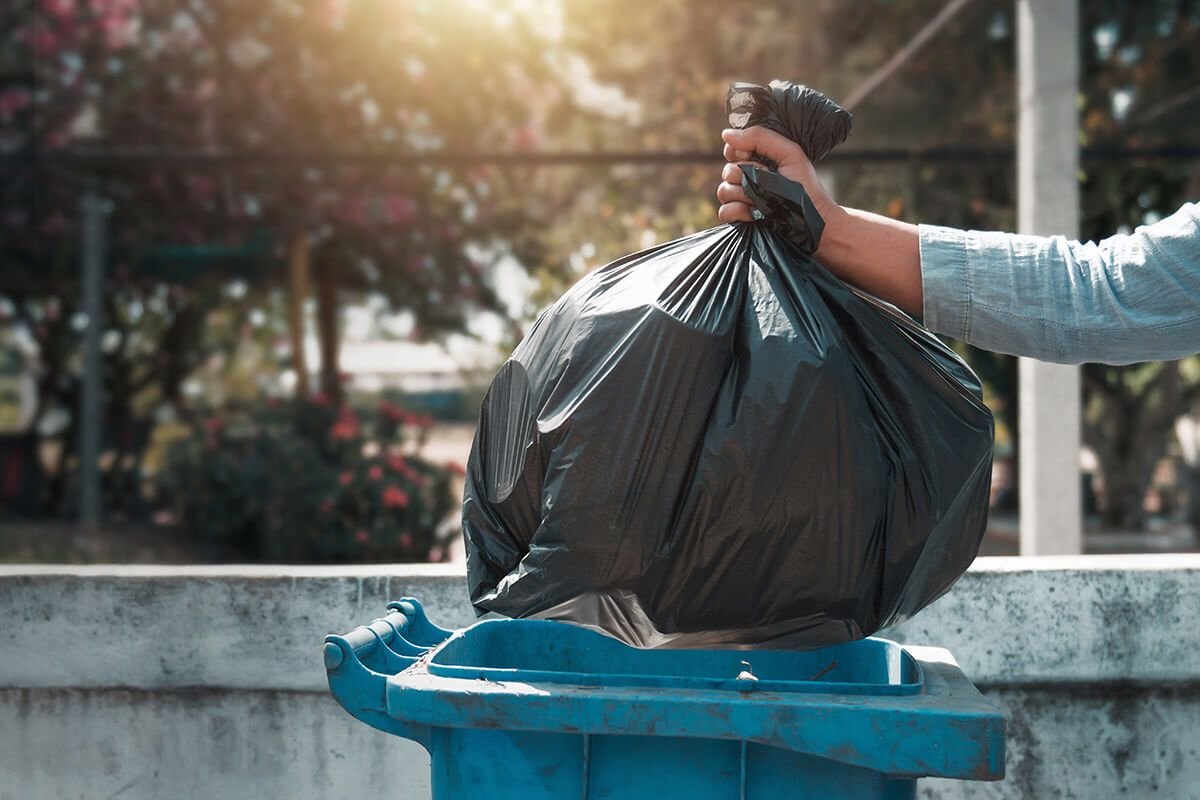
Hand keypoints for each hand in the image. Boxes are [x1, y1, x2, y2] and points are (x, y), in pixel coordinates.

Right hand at [716, 126, 834, 223]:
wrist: (812, 219)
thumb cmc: (804, 186)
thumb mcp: (789, 153)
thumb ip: (760, 137)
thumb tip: (726, 135)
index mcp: (757, 161)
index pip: (732, 150)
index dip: (738, 152)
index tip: (752, 157)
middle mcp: (747, 178)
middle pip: (727, 171)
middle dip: (744, 175)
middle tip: (766, 181)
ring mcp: (742, 199)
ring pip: (723, 191)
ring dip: (743, 194)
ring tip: (762, 199)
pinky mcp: (740, 218)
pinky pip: (724, 211)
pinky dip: (738, 212)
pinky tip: (754, 213)